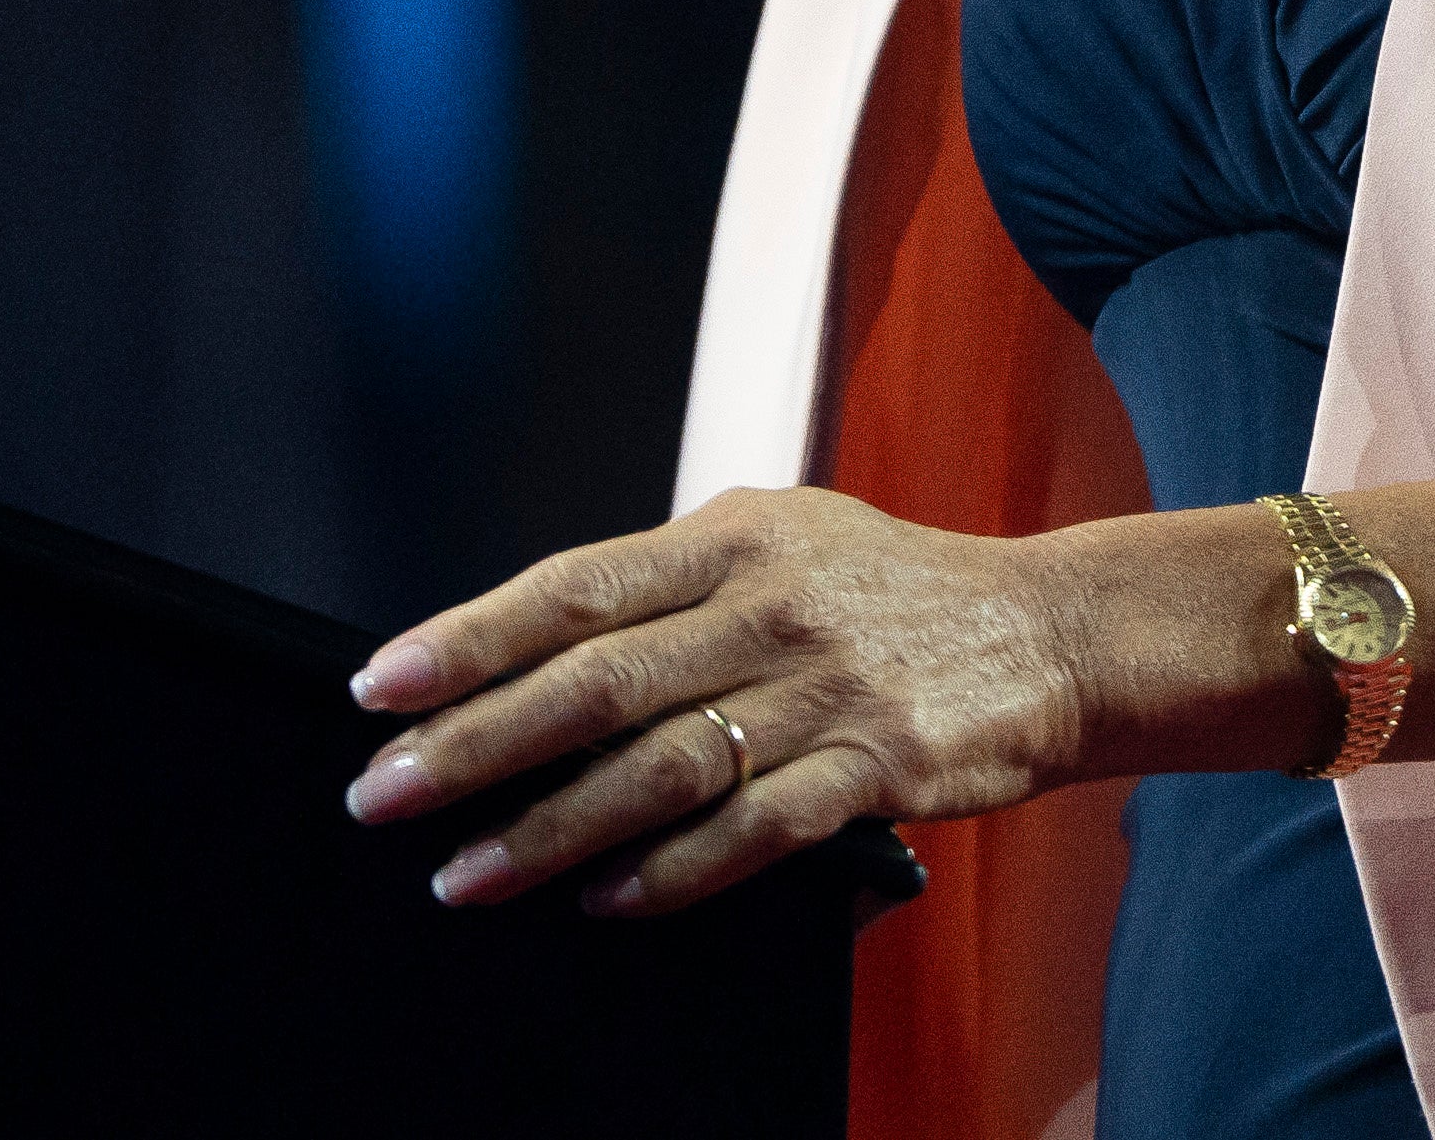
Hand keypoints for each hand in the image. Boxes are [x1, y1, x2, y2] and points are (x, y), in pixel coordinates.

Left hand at [342, 486, 1095, 914]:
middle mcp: (772, 604)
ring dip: (547, 832)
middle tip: (384, 795)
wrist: (1052, 632)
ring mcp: (825, 687)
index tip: (382, 687)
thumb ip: (674, 587)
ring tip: (465, 874)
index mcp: (736, 536)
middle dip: (474, 746)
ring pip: (656, 770)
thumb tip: (534, 655)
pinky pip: (750, 831)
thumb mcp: (787, 542)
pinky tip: (605, 900)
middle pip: (594, 682)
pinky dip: (668, 872)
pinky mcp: (875, 767)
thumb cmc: (898, 592)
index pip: (573, 586)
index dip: (469, 638)